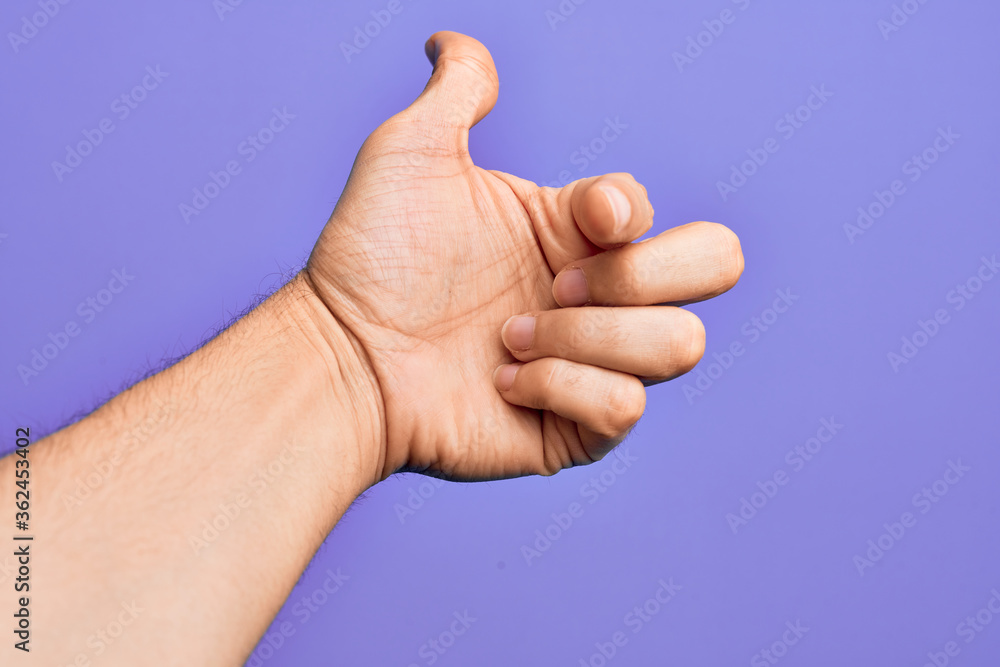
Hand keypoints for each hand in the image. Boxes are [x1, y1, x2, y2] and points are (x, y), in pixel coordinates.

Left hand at [306, 32, 743, 481]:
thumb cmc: (371, 255)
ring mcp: (594, 363)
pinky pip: (626, 407)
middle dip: (645, 275)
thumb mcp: (411, 151)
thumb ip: (457, 89)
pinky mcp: (578, 430)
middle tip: (557, 288)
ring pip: (679, 346)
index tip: (574, 221)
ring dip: (585, 337)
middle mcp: (598, 296)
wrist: (341, 352)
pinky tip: (502, 381)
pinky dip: (561, 387)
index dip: (627, 215)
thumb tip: (450, 41)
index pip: (661, 212)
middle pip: (715, 268)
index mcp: (577, 232)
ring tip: (504, 338)